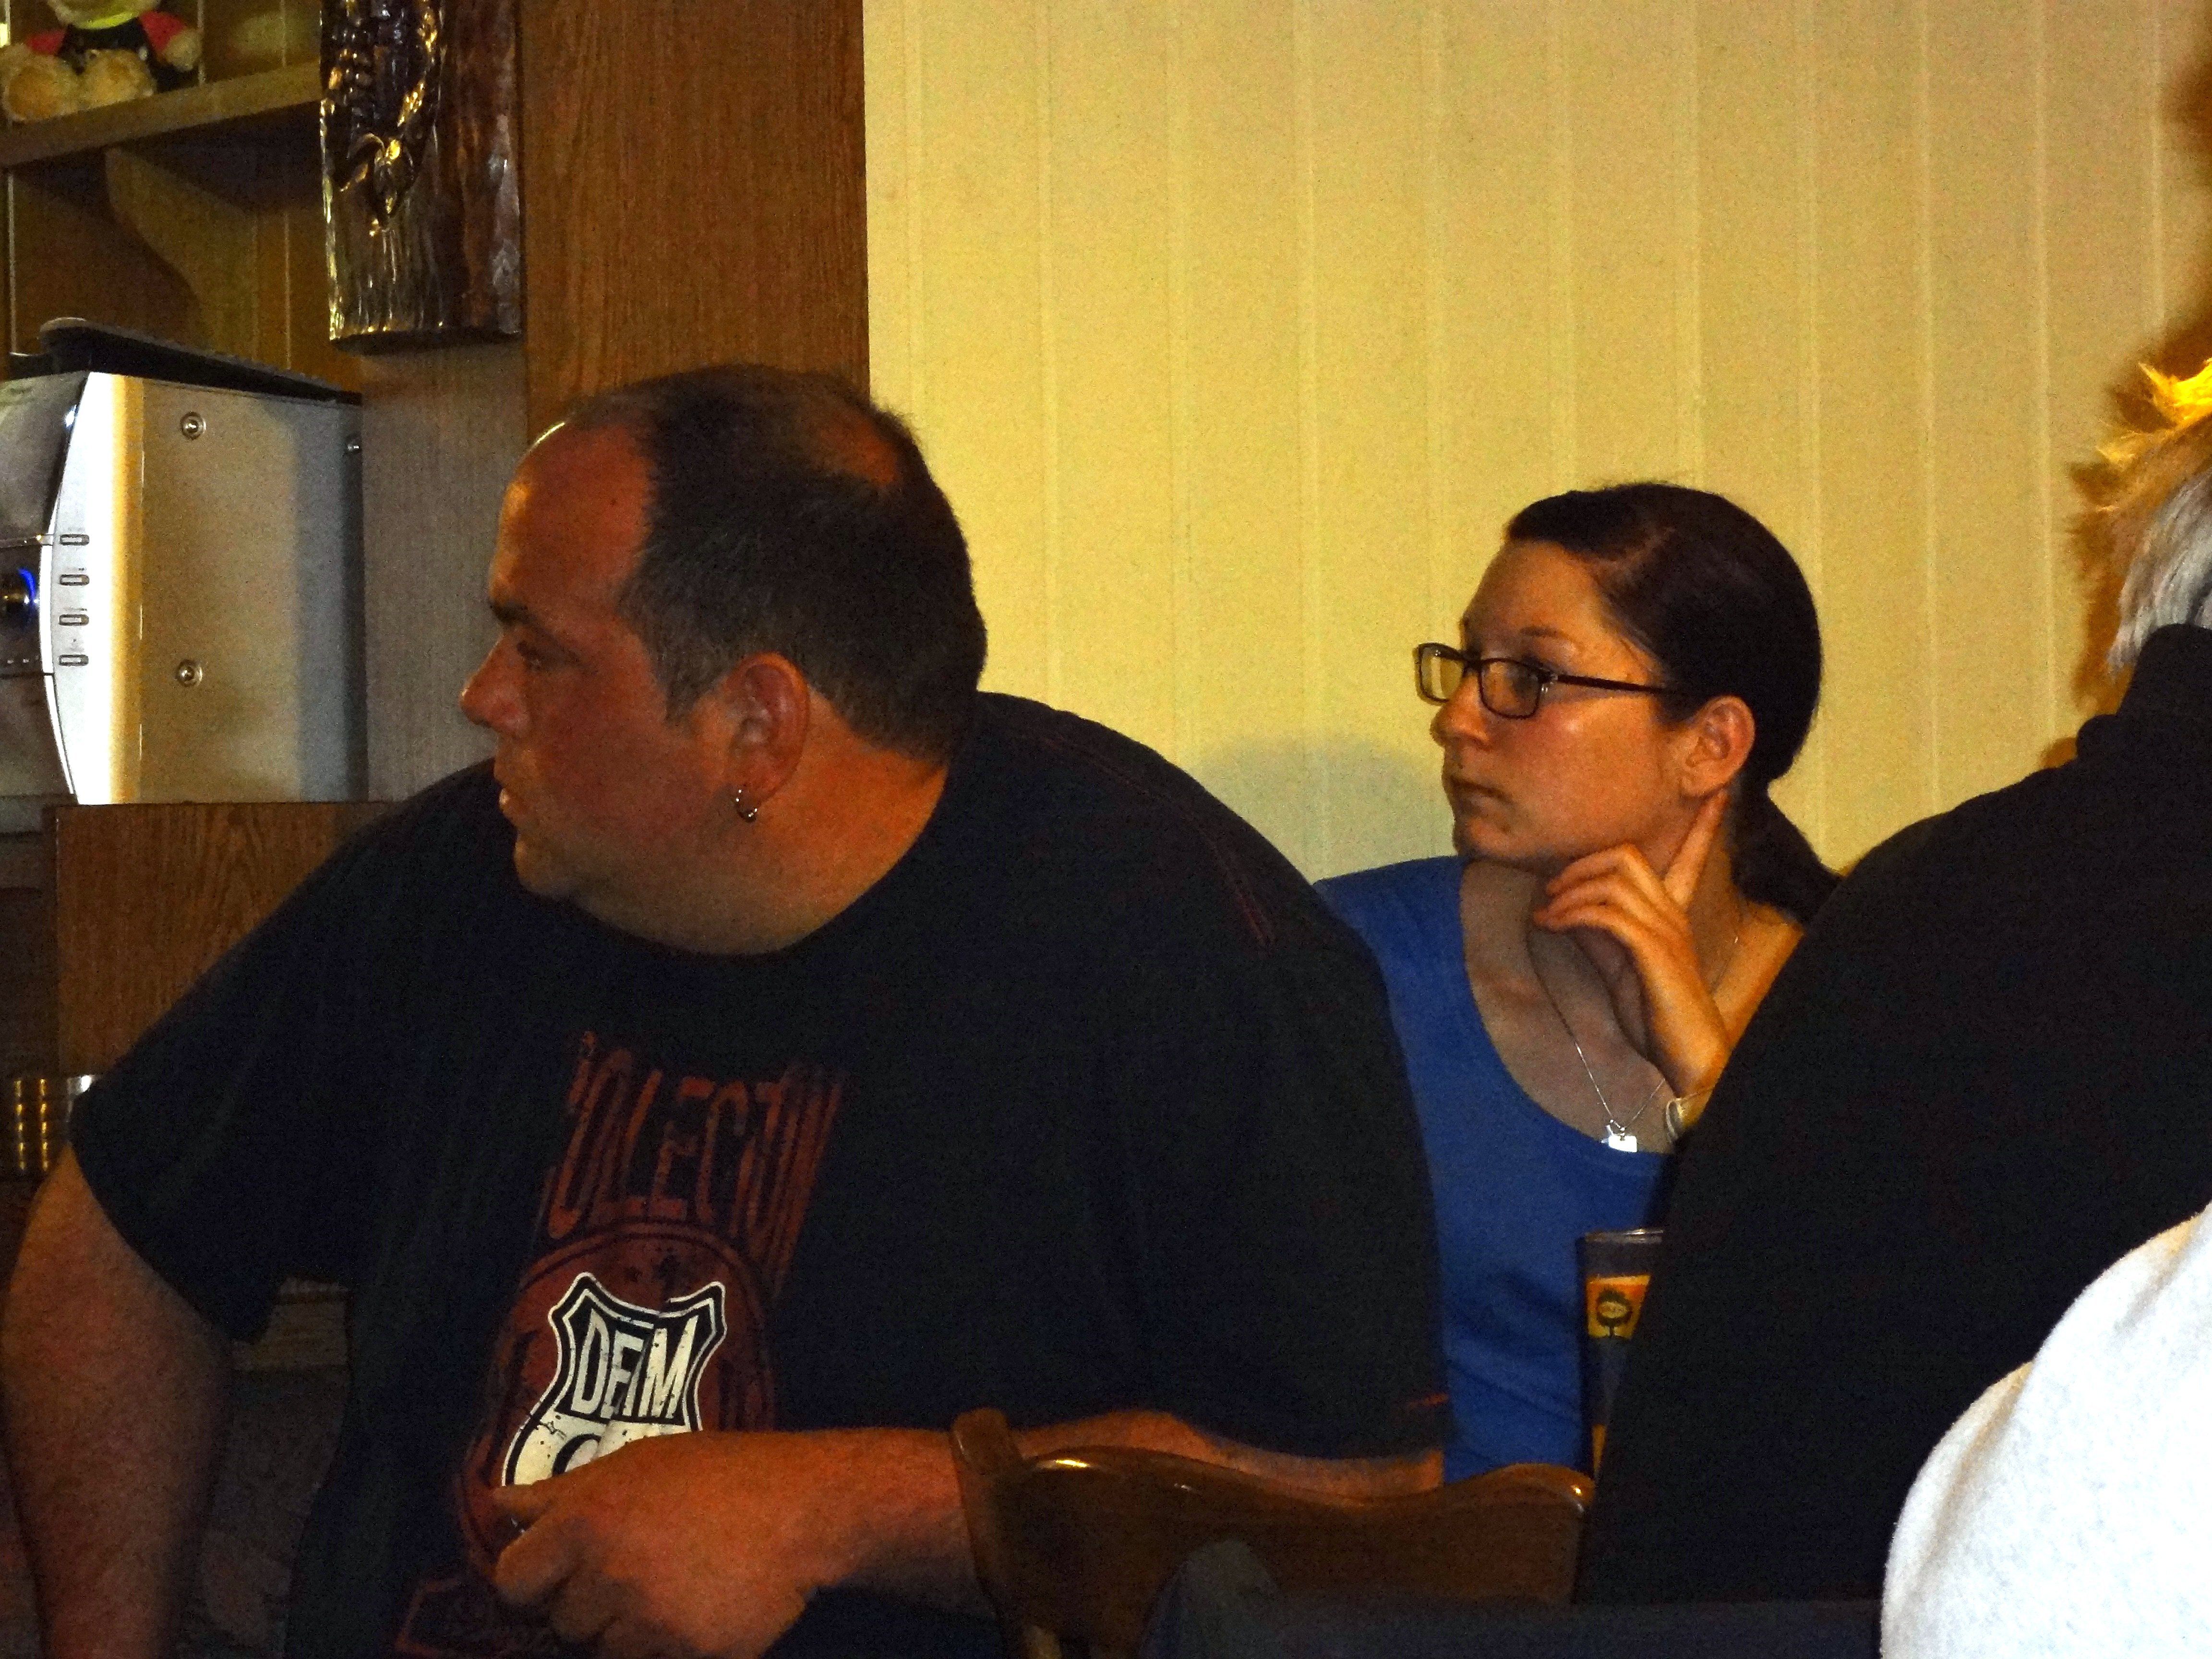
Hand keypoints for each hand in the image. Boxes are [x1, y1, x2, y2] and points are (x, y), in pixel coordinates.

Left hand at [489, 1431, 856, 1658]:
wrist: (802, 1507)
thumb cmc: (715, 1474)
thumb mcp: (634, 1463)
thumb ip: (558, 1493)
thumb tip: (494, 1503)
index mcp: (583, 1522)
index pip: (512, 1582)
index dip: (531, 1581)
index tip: (556, 1574)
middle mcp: (606, 1576)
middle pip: (562, 1622)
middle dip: (589, 1603)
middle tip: (634, 1571)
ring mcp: (647, 1622)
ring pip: (605, 1650)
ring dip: (628, 1629)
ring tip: (670, 1588)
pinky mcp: (687, 1655)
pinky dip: (669, 1645)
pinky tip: (697, 1608)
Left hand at [1529, 791, 1732, 1096]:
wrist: (1687, 1054)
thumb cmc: (1654, 1012)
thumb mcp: (1619, 964)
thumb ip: (1597, 933)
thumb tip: (1559, 910)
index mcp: (1672, 912)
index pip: (1692, 856)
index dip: (1703, 825)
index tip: (1719, 792)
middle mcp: (1672, 913)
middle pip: (1627, 854)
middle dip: (1580, 862)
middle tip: (1551, 889)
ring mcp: (1665, 929)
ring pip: (1614, 877)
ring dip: (1569, 890)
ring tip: (1547, 913)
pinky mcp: (1652, 950)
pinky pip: (1606, 913)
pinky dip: (1571, 914)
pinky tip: (1552, 926)